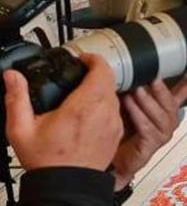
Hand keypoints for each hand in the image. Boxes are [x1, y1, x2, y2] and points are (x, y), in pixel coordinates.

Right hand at [4, 54, 122, 171]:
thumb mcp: (21, 129)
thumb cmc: (47, 161)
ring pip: (114, 95)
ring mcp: (113, 124)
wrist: (66, 185)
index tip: (83, 59)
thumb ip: (17, 99)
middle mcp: (104, 112)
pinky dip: (105, 105)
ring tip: (82, 92)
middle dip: (96, 73)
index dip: (93, 59)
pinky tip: (88, 112)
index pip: (101, 70)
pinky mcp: (116, 134)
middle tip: (80, 73)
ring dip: (101, 89)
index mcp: (84, 106)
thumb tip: (12, 77)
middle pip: (109, 80)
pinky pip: (115, 111)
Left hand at [110, 62, 186, 190]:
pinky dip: (137, 114)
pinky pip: (146, 126)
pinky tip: (128, 105)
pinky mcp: (152, 142)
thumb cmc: (123, 131)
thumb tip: (133, 67)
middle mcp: (169, 119)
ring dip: (146, 100)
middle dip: (161, 88)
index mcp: (168, 107)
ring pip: (160, 113)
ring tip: (135, 90)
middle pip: (172, 100)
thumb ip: (137, 88)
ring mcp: (163, 132)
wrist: (115, 160)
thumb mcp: (132, 104)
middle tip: (152, 76)